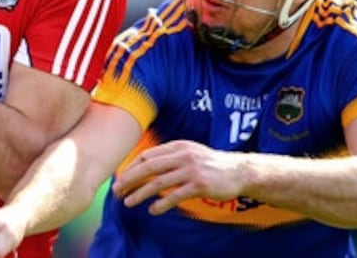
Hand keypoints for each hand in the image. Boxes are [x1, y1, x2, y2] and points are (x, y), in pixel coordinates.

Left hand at [112, 140, 244, 214]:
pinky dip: (161, 204)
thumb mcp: (189, 152)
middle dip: (129, 179)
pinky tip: (153, 211)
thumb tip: (144, 164)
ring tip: (128, 203)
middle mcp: (182, 155)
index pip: (147, 156)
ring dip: (140, 193)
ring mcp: (191, 170)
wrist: (239, 171)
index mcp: (177, 146)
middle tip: (117, 191)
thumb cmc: (210, 164)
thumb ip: (169, 156)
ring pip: (158, 182)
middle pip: (148, 167)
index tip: (120, 179)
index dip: (131, 167)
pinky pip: (175, 195)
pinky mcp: (200, 185)